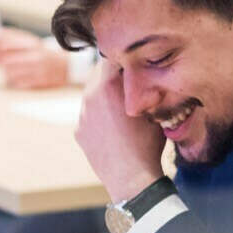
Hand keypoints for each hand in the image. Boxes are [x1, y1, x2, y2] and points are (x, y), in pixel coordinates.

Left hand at [0, 27, 70, 89]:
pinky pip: (16, 82)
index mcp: (30, 42)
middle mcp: (33, 54)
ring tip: (10, 68)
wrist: (66, 66)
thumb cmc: (41, 53)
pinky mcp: (38, 81)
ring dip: (4, 70)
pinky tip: (18, 76)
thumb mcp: (28, 40)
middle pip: (3, 58)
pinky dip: (13, 80)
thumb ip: (10, 36)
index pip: (4, 41)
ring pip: (7, 72)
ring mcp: (36, 69)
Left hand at [75, 60, 166, 202]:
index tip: (134, 62)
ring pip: (92, 92)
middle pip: (99, 71)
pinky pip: (88, 114)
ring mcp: (82, 114)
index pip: (112, 54)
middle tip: (129, 83)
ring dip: (105, 94)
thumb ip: (145, 86)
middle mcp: (91, 95)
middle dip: (113, 74)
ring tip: (122, 109)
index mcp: (109, 85)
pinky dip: (99, 115)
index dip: (125, 57)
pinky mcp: (79, 130)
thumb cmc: (148, 144)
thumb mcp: (154, 108)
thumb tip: (146, 73)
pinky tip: (113, 128)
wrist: (131, 178)